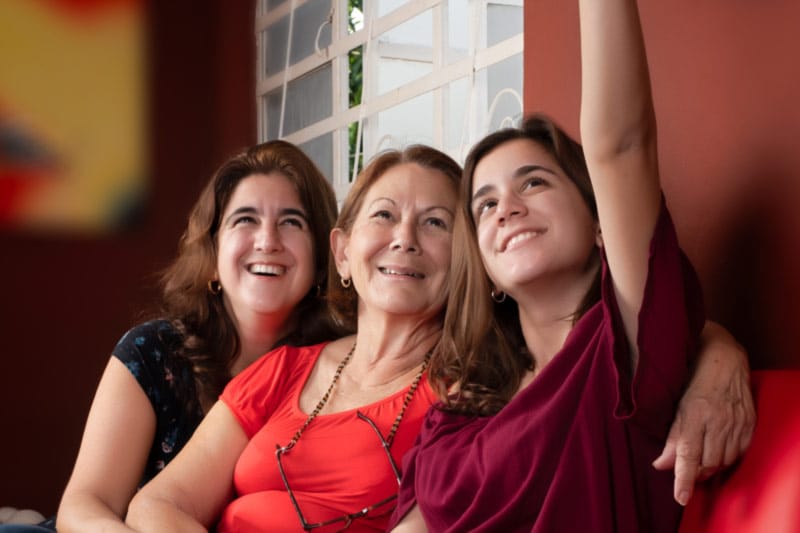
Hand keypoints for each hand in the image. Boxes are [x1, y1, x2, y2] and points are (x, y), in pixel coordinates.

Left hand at [652, 321, 755, 505]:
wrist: (723, 356)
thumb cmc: (693, 377)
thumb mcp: (676, 404)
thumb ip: (671, 436)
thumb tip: (661, 465)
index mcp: (694, 414)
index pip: (688, 455)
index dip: (683, 479)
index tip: (681, 497)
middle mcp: (718, 421)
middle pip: (708, 463)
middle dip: (696, 474)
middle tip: (686, 473)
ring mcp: (736, 422)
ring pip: (724, 460)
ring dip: (711, 468)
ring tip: (700, 463)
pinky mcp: (749, 423)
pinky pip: (740, 452)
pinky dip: (728, 458)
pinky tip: (718, 453)